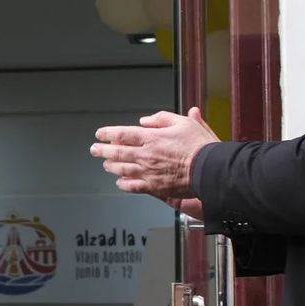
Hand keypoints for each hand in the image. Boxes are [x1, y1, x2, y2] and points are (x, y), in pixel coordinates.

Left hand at [90, 107, 218, 202]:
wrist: (210, 169)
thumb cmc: (199, 145)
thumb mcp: (183, 122)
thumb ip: (161, 119)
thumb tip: (144, 121)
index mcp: (152, 137)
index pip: (122, 134)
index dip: (108, 134)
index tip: (100, 134)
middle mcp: (146, 155)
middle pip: (117, 153)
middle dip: (103, 151)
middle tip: (95, 150)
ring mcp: (149, 172)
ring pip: (122, 170)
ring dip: (111, 166)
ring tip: (106, 165)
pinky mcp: (155, 186)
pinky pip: (134, 187)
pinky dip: (124, 185)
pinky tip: (119, 183)